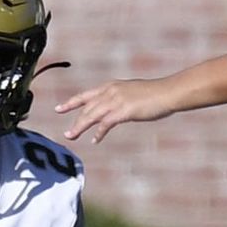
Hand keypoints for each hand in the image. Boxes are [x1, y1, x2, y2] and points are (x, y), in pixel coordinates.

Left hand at [56, 79, 177, 142]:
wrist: (168, 92)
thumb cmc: (154, 94)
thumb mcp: (132, 94)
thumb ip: (120, 99)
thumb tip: (116, 109)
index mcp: (111, 86)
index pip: (86, 95)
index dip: (71, 102)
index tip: (58, 108)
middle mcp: (110, 91)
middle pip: (86, 108)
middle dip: (75, 121)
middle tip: (67, 134)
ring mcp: (116, 100)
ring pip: (91, 115)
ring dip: (80, 127)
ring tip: (72, 137)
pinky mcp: (123, 111)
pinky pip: (105, 123)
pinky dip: (99, 132)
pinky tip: (95, 140)